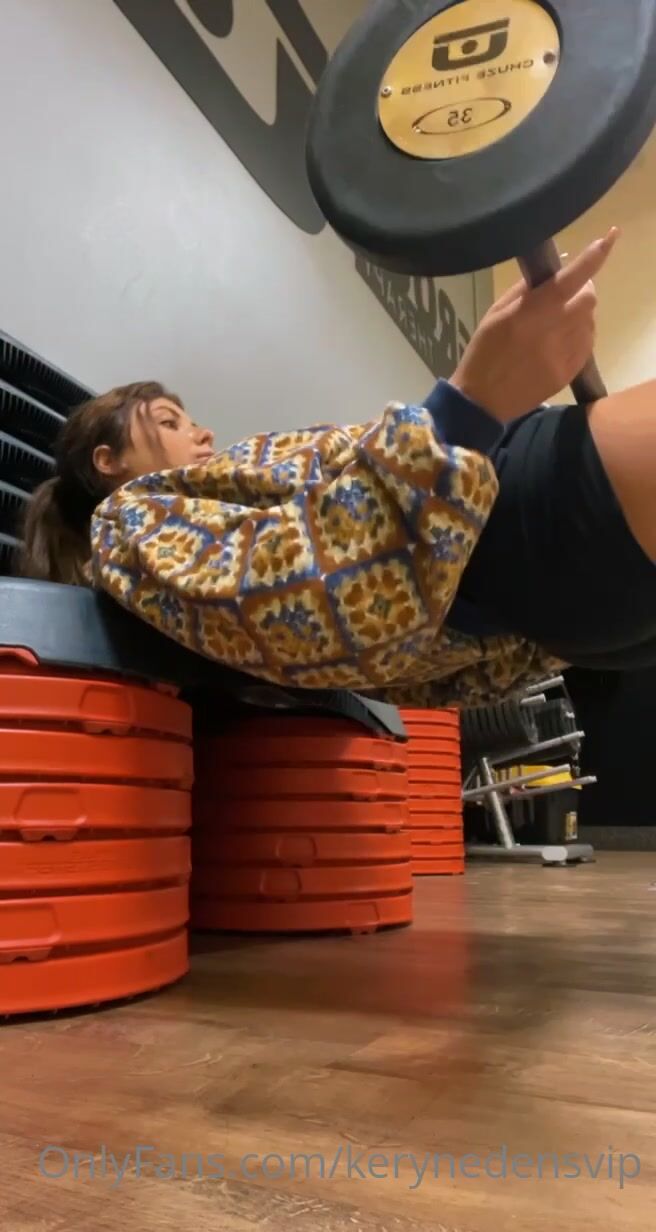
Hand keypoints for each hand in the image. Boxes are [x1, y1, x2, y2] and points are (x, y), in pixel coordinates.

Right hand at [451, 228, 618, 421]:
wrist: (482, 400)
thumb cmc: (484, 351)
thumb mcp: (496, 312)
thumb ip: (527, 288)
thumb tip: (557, 267)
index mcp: (532, 311)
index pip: (571, 278)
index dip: (593, 257)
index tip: (608, 239)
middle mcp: (553, 330)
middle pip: (589, 298)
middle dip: (582, 290)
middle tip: (566, 294)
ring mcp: (564, 354)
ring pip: (590, 322)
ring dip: (579, 315)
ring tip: (557, 323)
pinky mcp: (569, 372)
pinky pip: (587, 345)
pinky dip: (579, 337)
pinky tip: (559, 342)